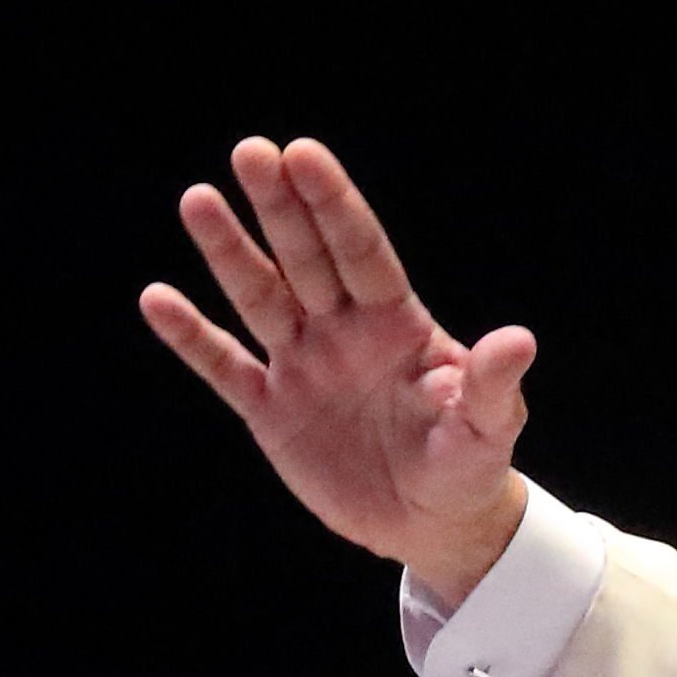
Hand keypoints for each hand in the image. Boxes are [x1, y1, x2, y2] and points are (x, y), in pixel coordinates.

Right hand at [141, 136, 533, 601]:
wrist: (430, 525)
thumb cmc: (468, 467)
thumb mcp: (487, 429)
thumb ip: (491, 384)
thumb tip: (519, 340)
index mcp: (396, 323)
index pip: (359, 251)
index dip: (331, 204)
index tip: (303, 154)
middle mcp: (343, 330)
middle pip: (305, 257)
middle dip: (278, 206)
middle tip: (250, 151)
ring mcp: (302, 366)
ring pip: (259, 298)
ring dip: (228, 252)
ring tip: (197, 200)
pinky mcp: (270, 412)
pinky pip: (225, 368)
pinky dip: (192, 337)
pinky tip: (157, 299)